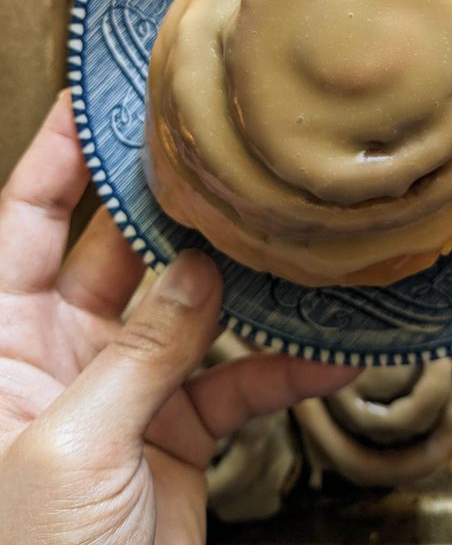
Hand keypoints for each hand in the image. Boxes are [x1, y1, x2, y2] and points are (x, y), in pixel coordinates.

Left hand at [0, 92, 354, 544]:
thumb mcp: (73, 446)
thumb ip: (140, 352)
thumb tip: (195, 273)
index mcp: (1, 342)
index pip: (24, 220)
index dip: (56, 155)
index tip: (93, 98)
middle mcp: (61, 352)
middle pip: (118, 252)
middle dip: (169, 205)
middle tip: (216, 154)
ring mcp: (124, 389)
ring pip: (189, 312)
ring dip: (242, 288)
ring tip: (287, 246)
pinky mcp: (177, 430)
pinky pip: (234, 383)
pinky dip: (282, 369)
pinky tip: (326, 354)